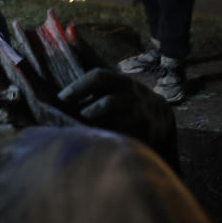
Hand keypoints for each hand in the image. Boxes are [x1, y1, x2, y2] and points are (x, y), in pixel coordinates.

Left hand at [58, 68, 175, 158]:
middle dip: (88, 113)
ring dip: (96, 130)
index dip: (78, 87)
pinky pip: (122, 141)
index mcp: (121, 81)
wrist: (160, 116)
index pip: (99, 76)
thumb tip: (63, 77)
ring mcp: (141, 117)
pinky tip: (97, 145)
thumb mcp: (115, 85)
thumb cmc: (125, 98)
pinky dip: (107, 143)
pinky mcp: (145, 136)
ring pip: (115, 125)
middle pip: (108, 104)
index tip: (61, 98)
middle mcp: (133, 97)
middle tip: (73, 121)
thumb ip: (94, 83)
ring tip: (81, 135)